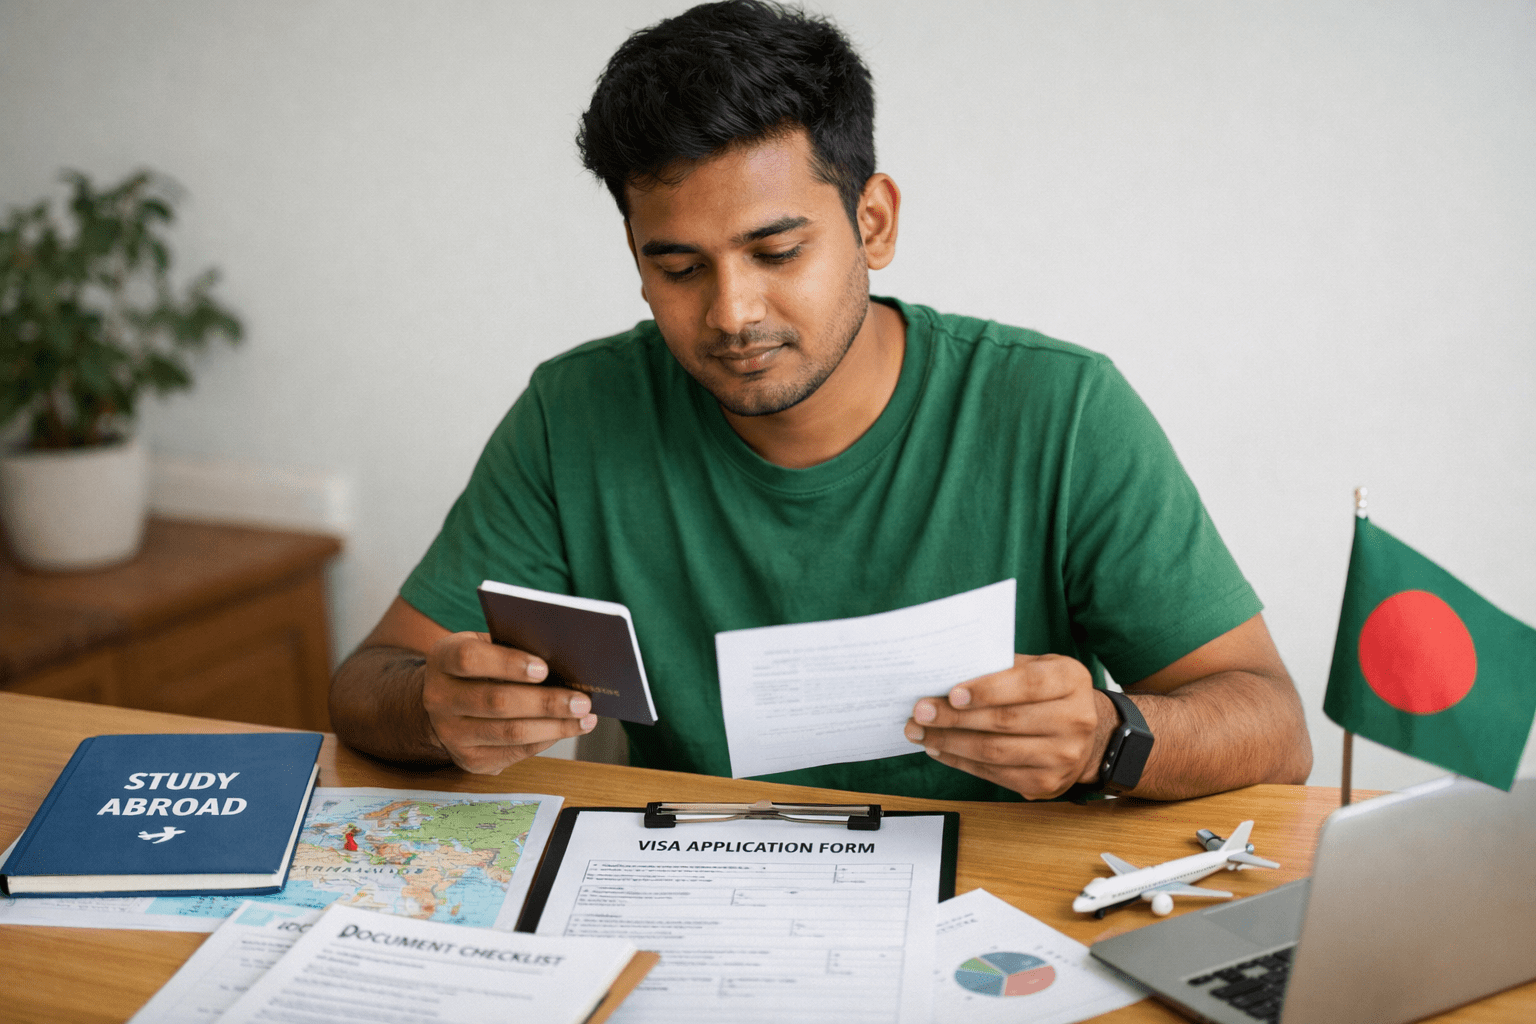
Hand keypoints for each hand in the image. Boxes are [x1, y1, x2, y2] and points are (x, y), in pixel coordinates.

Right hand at [421, 632, 596, 774]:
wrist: (446, 704)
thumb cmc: (479, 668)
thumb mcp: (486, 647)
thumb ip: (513, 648)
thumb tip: (565, 660)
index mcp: (442, 659)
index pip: (470, 659)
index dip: (507, 663)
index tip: (544, 668)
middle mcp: (439, 698)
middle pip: (497, 702)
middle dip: (545, 702)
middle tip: (581, 700)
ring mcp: (451, 734)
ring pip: (510, 733)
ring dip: (555, 726)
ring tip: (584, 717)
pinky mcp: (469, 760)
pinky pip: (515, 752)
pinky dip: (547, 740)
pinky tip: (569, 728)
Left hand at [904, 653, 1112, 799]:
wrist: (1089, 737)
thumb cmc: (1052, 694)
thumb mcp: (1039, 667)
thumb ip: (1003, 667)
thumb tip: (949, 671)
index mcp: (1071, 680)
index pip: (1027, 684)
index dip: (987, 690)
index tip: (952, 693)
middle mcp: (1075, 720)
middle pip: (1005, 721)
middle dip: (955, 717)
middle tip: (920, 712)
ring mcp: (1063, 757)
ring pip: (995, 752)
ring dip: (949, 743)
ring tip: (920, 732)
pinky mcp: (1046, 784)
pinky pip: (994, 774)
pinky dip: (961, 762)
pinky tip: (939, 749)